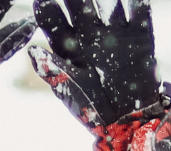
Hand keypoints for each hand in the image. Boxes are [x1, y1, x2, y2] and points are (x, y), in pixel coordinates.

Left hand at [28, 0, 170, 150]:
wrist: (127, 119)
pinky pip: (140, 13)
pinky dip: (138, 2)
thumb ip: (52, 69)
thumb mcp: (68, 89)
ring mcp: (114, 32)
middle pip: (80, 5)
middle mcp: (89, 34)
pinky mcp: (139, 36)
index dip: (48, 9)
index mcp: (68, 46)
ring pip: (109, 3)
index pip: (54, 22)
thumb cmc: (91, 107)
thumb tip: (31, 51)